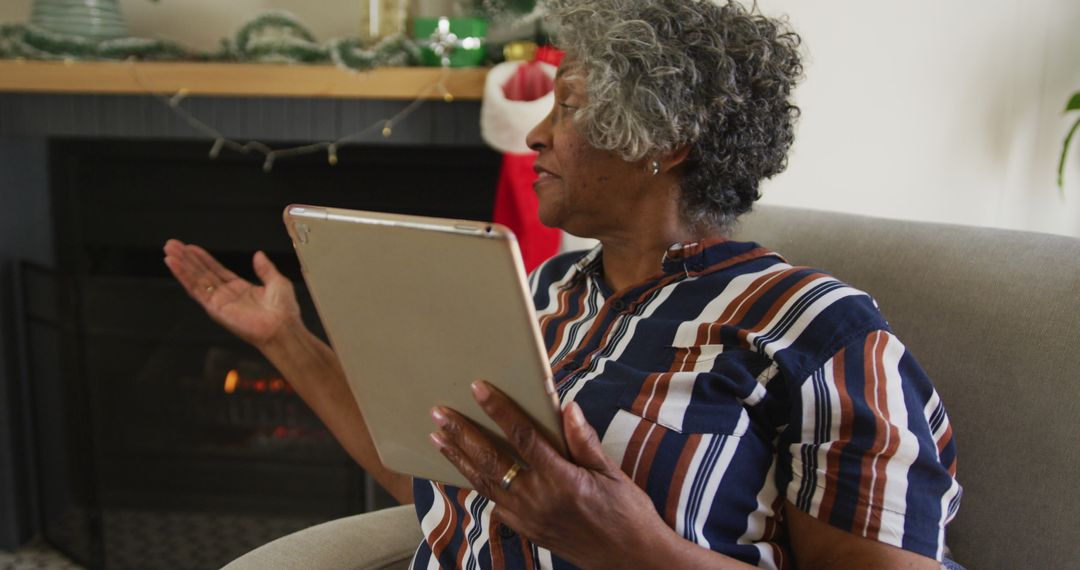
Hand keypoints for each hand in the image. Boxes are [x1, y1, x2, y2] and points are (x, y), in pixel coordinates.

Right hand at [163, 239, 300, 348]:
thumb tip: (258, 254)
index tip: (190, 247)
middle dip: (187, 259)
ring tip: (169, 251)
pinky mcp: (214, 308)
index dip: (203, 259)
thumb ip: (265, 269)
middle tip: (172, 244)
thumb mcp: (277, 282)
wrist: (282, 327)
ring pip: (195, 280)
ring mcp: (219, 302)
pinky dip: (183, 276)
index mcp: (240, 289)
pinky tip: (173, 264)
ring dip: (181, 265)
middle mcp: (227, 295)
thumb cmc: (284, 310)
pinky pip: (195, 289)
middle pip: (202, 273)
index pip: (216, 271)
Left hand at [429, 381, 674, 569]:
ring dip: (460, 458)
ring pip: (485, 483)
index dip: (499, 410)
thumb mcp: (612, 473)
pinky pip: (495, 503)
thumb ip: (584, 441)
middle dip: (462, 434)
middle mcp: (539, 499)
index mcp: (562, 479)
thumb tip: (566, 408)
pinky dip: (477, 485)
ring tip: (438, 438)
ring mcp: (529, 518)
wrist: (631, 560)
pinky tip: (464, 471)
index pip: (523, 436)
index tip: (478, 389)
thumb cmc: (627, 514)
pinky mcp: (527, 530)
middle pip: (492, 460)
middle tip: (439, 413)